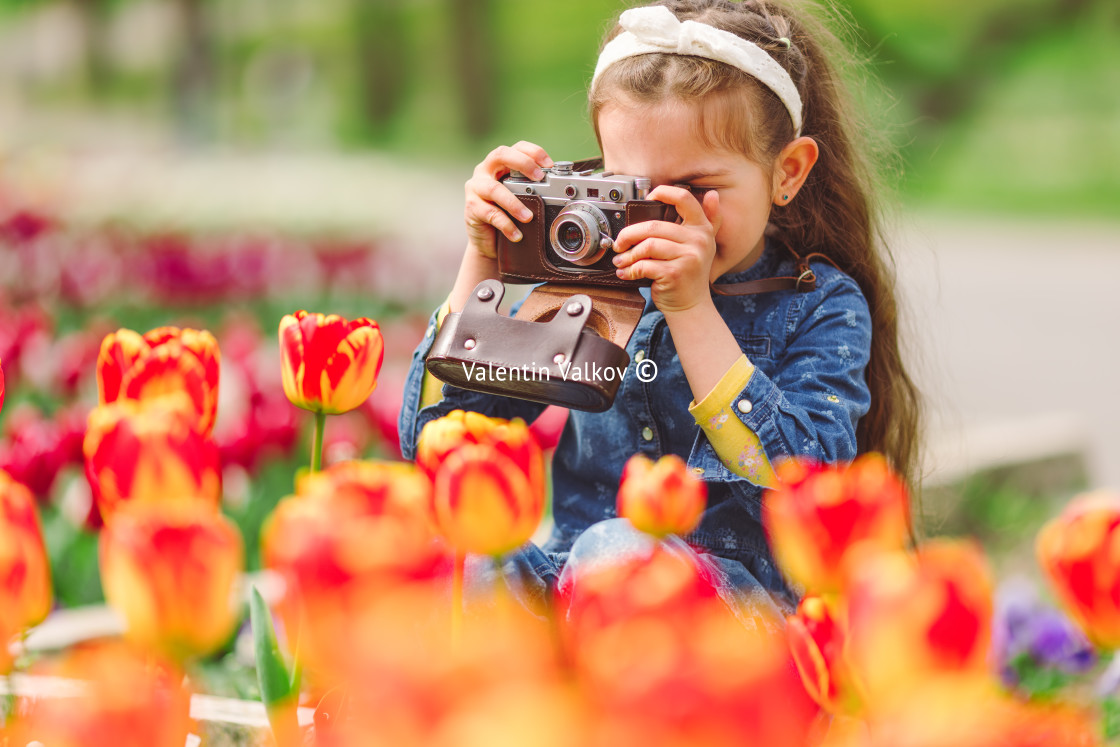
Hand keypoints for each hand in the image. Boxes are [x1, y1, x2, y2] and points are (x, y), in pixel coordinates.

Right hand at [463, 141, 552, 259]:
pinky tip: (517, 234)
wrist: (489, 241)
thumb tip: (560, 187)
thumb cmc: (508, 214)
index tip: (549, 165)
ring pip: (494, 188)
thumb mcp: (520, 197)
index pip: (516, 147)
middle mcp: (485, 170)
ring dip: (514, 202)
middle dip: (522, 163)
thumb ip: (533, 188)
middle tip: (539, 177)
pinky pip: (490, 214)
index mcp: (499, 164)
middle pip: (501, 155)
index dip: (533, 152)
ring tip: (528, 217)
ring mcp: (475, 188)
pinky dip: (506, 224)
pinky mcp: (471, 207)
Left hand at [611, 186, 721, 314]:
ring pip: (647, 245)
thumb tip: (713, 194)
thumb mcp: (704, 244)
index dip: (662, 193)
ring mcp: (688, 257)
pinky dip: (630, 269)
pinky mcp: (674, 274)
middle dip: (629, 234)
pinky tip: (626, 272)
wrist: (691, 306)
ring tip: (622, 261)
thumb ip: (709, 219)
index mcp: (702, 228)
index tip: (646, 200)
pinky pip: (644, 265)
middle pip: (653, 226)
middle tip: (620, 243)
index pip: (684, 198)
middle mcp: (699, 240)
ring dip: (628, 255)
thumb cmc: (690, 274)